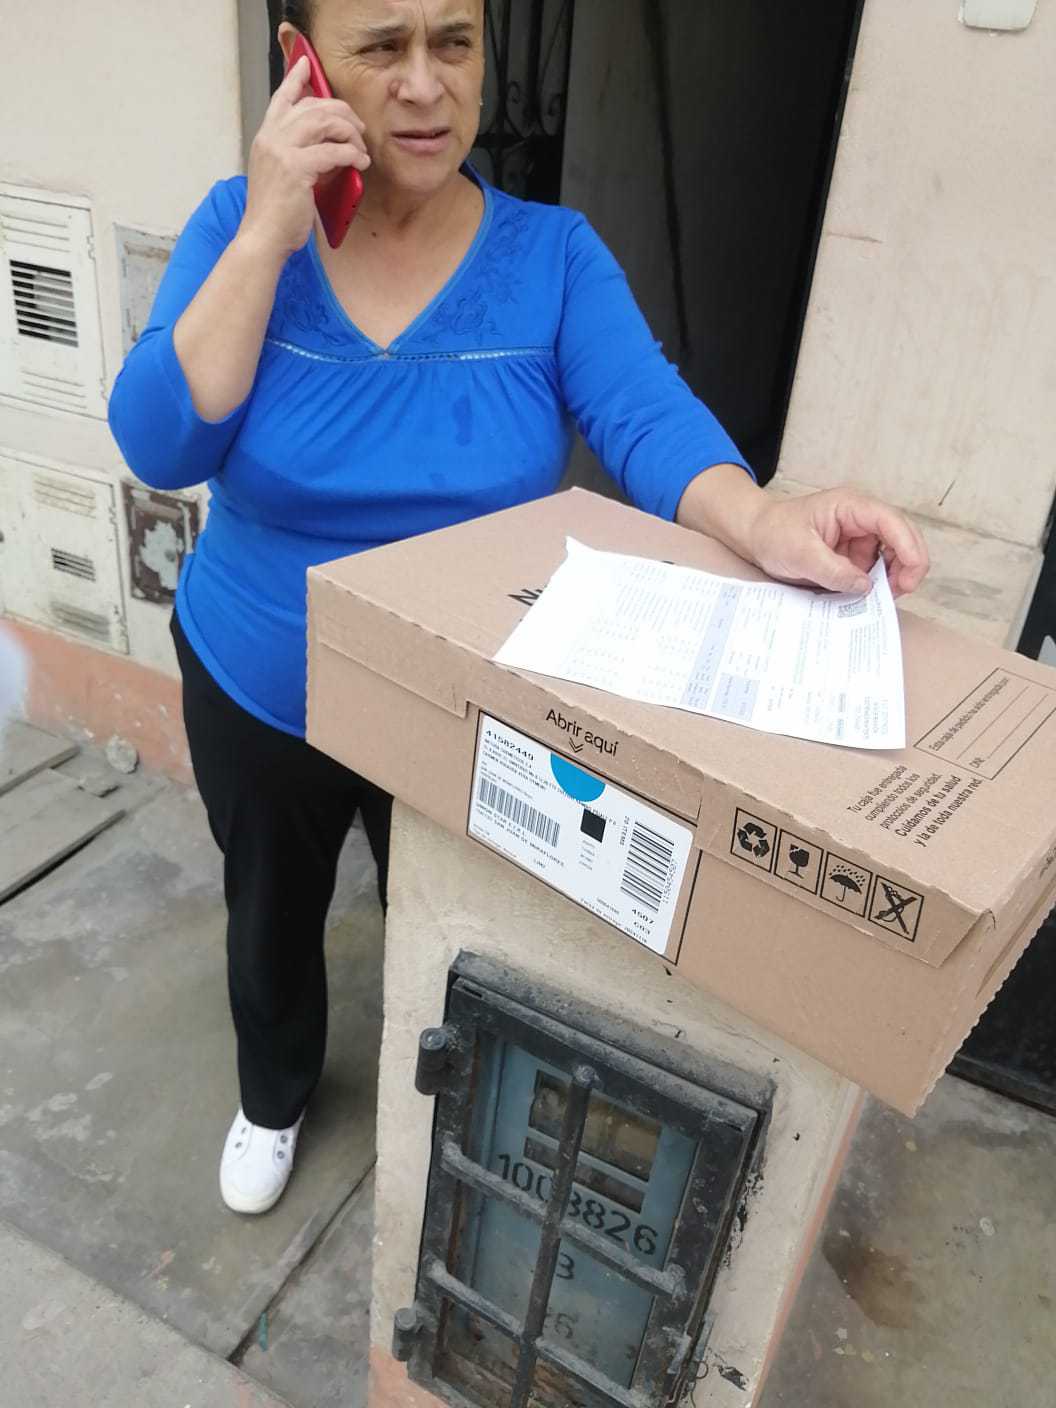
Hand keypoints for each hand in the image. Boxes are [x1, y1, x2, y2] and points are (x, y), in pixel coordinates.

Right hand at [239, 56, 370, 259]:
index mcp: (265, 138)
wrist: (263, 238)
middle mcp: (271, 138)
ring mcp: (282, 151)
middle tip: (358, 127)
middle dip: (340, 111)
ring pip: (323, 122)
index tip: (307, 64)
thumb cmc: (275, 215)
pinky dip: (351, 154)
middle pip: (311, 106)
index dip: (295, 79)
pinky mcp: (296, 168)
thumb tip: (325, 149)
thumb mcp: (280, 176)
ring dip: (349, 132)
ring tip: (361, 147)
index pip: (280, 99)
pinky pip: (333, 151)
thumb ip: (295, 155)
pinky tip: (360, 163)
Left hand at [745, 486, 929, 596]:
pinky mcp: (853, 555)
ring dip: (894, 577)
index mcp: (850, 506)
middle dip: (908, 565)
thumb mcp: (800, 553)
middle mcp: (861, 519)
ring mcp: (860, 538)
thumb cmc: (774, 533)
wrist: (756, 536)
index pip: (891, 522)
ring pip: (893, 557)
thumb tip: (865, 587)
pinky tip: (869, 598)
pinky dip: (877, 584)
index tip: (912, 575)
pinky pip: (874, 570)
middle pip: (902, 538)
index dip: (908, 547)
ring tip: (882, 599)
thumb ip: (833, 570)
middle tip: (901, 592)